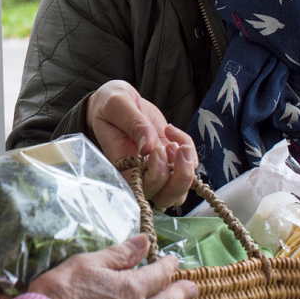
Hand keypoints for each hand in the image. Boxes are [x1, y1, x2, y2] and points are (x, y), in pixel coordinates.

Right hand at [86, 80, 197, 207]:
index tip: (156, 149)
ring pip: (180, 191)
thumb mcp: (117, 105)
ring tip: (179, 144)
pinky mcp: (170, 159)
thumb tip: (149, 147)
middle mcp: (140, 174)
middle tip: (173, 147)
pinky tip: (172, 131)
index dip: (155, 177)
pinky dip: (188, 149)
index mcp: (121, 166)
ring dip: (187, 169)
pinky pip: (189, 166)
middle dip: (179, 178)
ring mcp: (157, 169)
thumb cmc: (110, 104)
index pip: (142, 189)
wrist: (119, 101)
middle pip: (166, 197)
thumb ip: (133, 123)